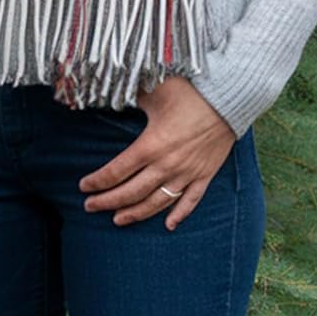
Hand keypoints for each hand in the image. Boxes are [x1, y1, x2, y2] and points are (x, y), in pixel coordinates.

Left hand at [78, 76, 237, 230]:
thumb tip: (111, 91)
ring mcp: (187, 173)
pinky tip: (168, 225)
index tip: (83, 187)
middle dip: (107, 202)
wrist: (233, 96)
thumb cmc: (191, 91)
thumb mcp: (155, 90)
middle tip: (90, 207)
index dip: (97, 182)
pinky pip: (191, 201)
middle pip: (131, 192)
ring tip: (117, 219)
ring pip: (157, 202)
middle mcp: (167, 165)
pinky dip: (179, 214)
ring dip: (135, 213)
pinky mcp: (205, 174)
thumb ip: (131, 96)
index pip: (116, 171)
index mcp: (151, 145)